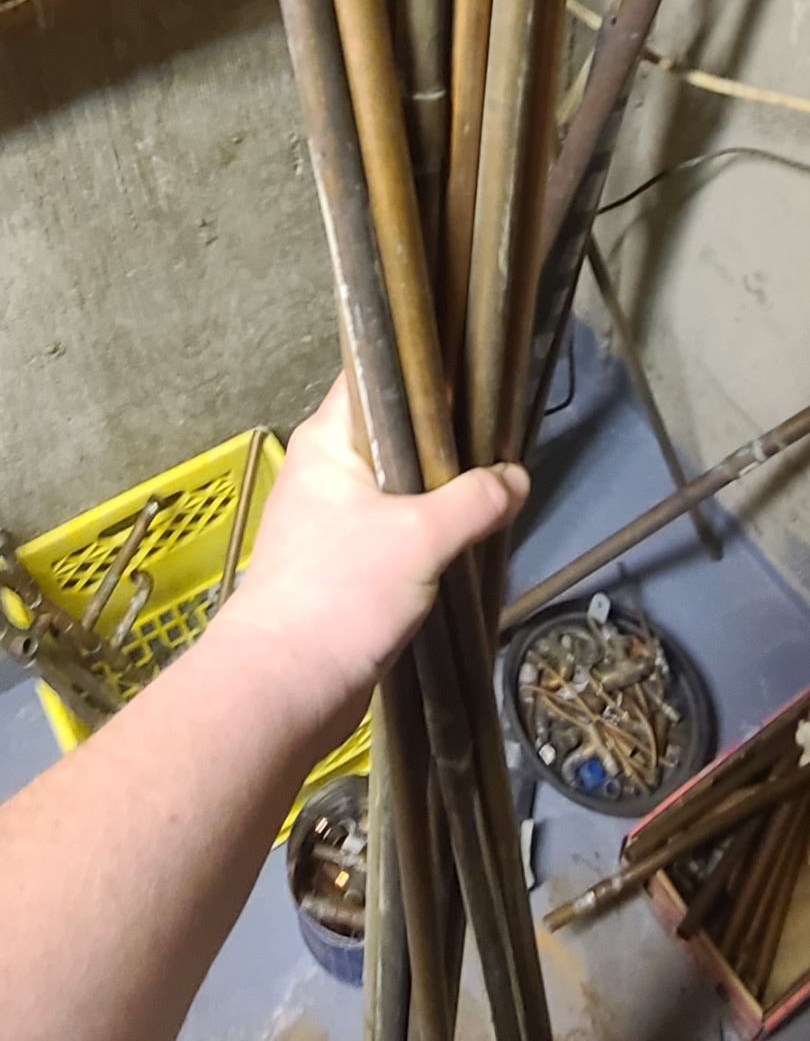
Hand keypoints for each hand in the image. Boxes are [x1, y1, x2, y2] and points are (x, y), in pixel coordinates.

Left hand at [218, 376, 528, 749]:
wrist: (285, 687)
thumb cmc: (341, 592)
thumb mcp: (420, 537)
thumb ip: (475, 501)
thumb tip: (517, 479)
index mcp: (329, 439)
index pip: (375, 374)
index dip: (423, 365)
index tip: (476, 369)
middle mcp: (327, 467)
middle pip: (395, 429)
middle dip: (447, 438)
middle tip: (500, 440)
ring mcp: (333, 515)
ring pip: (399, 483)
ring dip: (441, 491)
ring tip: (493, 491)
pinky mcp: (344, 560)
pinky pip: (396, 526)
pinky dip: (428, 530)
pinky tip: (466, 539)